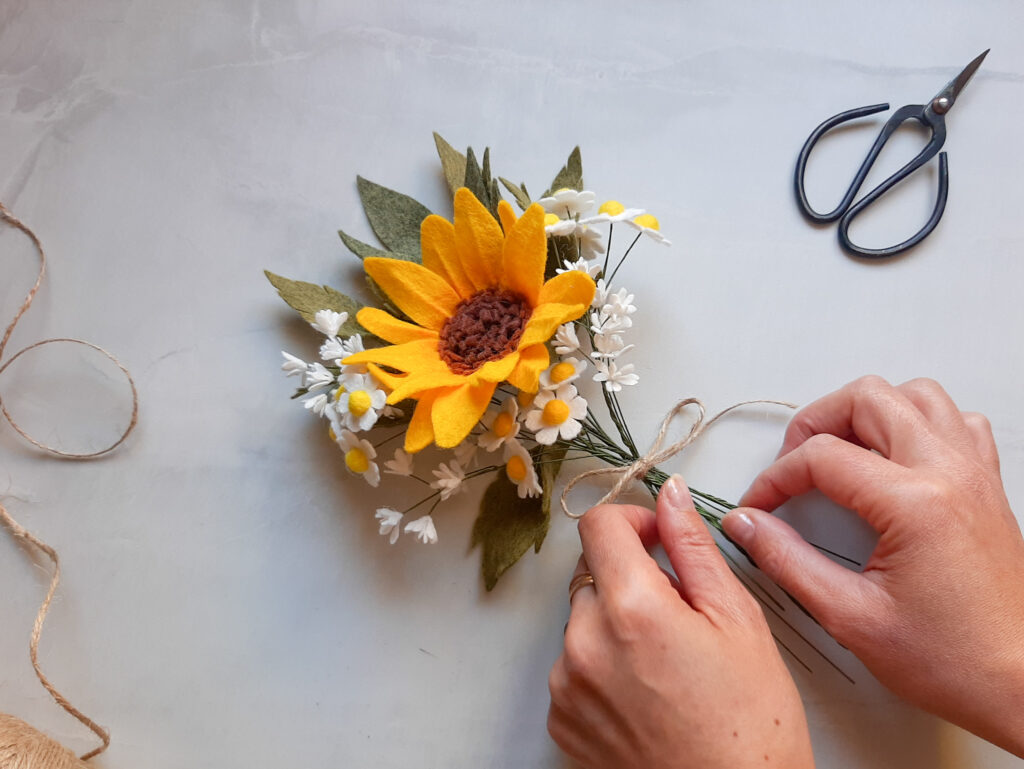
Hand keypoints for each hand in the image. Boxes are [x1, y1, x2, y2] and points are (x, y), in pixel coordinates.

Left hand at [548, 476, 814, 768]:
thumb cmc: (752, 726)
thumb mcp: (738, 621)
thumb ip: (694, 547)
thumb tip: (669, 495)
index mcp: (631, 610)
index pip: (599, 526)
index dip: (632, 521)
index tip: (657, 539)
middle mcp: (585, 643)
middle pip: (592, 574)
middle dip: (631, 580)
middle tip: (680, 617)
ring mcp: (567, 685)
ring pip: (583, 621)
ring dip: (615, 625)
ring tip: (668, 667)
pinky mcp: (562, 719)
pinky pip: (574, 666)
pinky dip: (603, 666)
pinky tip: (647, 695)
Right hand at [723, 376, 1023, 755]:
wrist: (1020, 687)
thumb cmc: (953, 661)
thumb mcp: (851, 616)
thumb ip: (787, 560)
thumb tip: (746, 525)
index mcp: (916, 503)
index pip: (821, 456)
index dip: (775, 477)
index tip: (758, 506)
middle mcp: (950, 474)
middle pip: (867, 398)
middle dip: (814, 423)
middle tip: (791, 466)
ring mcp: (974, 475)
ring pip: (915, 394)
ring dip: (867, 411)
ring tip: (838, 450)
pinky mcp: (987, 487)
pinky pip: (956, 421)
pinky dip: (918, 423)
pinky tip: (895, 458)